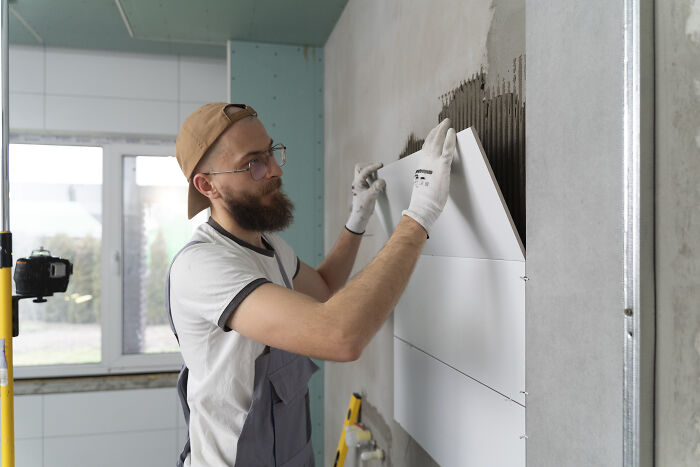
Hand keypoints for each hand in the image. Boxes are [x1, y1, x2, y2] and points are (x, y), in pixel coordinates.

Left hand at [346, 162, 385, 233]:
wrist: (360, 217)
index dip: (372, 167)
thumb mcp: (370, 198)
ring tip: (379, 172)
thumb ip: (375, 188)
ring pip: (363, 173)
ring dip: (371, 171)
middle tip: (378, 167)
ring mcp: (360, 185)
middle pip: (359, 168)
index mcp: (357, 184)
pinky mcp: (364, 188)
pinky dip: (373, 177)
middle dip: (369, 165)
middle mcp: (357, 183)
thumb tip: (382, 181)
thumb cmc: (362, 208)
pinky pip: (367, 178)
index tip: (380, 165)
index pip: (364, 171)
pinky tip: (378, 180)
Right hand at [402, 119, 455, 234]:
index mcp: (421, 166)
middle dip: (437, 130)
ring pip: (438, 142)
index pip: (426, 148)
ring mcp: (433, 163)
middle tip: (443, 122)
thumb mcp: (424, 186)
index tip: (434, 131)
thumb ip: (427, 179)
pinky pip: (447, 150)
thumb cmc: (423, 201)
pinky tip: (452, 132)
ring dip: (443, 130)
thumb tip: (430, 180)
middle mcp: (425, 162)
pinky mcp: (442, 167)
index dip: (430, 138)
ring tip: (447, 123)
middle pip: (431, 141)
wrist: (422, 207)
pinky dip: (450, 139)